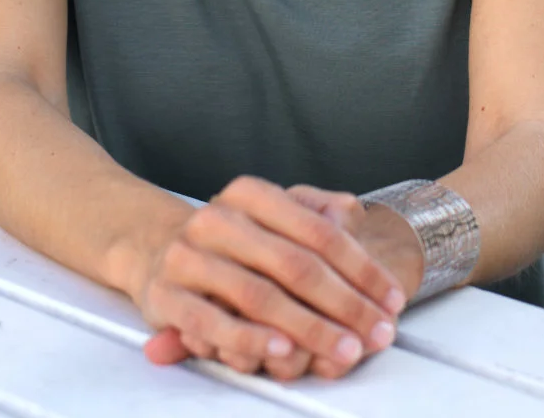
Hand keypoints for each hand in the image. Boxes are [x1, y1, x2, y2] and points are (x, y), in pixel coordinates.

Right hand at [135, 175, 406, 381]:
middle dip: (346, 304)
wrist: (152, 246)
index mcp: (249, 193)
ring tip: (346, 348)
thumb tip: (354, 210)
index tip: (391, 297)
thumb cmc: (229, 240)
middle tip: (379, 331)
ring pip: (259, 295)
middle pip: (296, 265)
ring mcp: (189, 256)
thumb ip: (314, 210)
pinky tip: (282, 350)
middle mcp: (218, 219)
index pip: (318, 231)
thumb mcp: (269, 214)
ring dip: (310, 327)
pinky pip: (212, 321)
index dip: (361, 268)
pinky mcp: (165, 295)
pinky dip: (250, 338)